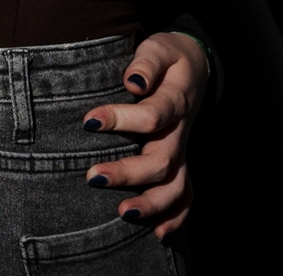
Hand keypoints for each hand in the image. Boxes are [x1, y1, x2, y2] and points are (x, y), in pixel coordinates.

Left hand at [80, 32, 207, 239]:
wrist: (194, 65)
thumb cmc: (168, 56)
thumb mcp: (159, 47)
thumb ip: (146, 63)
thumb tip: (132, 82)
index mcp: (174, 101)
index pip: (151, 115)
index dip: (120, 119)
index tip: (88, 121)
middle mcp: (179, 133)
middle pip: (162, 161)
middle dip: (129, 173)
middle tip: (93, 177)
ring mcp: (181, 151)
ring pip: (175, 187)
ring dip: (151, 204)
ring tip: (122, 214)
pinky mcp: (179, 162)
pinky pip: (185, 196)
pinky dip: (175, 218)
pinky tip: (158, 234)